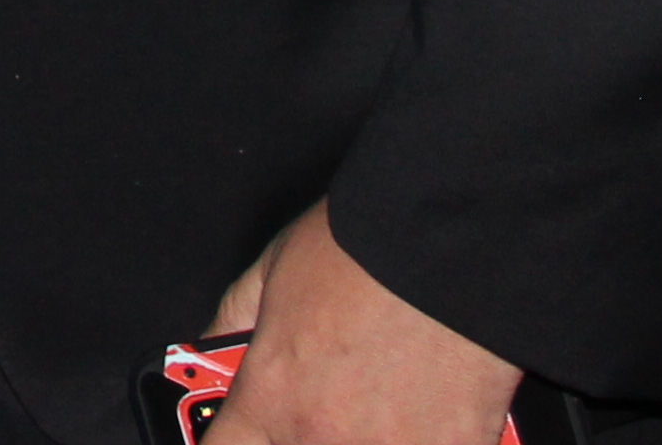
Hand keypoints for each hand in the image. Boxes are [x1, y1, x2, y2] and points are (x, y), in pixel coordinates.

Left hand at [205, 203, 520, 444]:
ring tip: (387, 403)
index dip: (235, 440)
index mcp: (270, 398)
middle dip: (309, 431)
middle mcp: (322, 437)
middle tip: (334, 403)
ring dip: (374, 435)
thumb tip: (212, 350)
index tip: (247, 433)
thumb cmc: (363, 245)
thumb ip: (234, 322)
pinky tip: (434, 413)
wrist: (449, 237)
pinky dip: (427, 435)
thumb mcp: (271, 270)